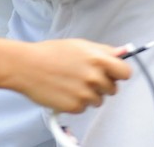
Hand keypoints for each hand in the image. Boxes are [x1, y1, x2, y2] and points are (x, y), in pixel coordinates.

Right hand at [12, 39, 130, 112]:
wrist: (27, 67)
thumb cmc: (52, 53)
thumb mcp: (81, 45)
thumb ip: (104, 50)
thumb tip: (123, 52)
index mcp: (99, 59)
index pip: (126, 73)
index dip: (119, 73)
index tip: (114, 73)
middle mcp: (94, 78)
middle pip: (113, 89)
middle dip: (103, 84)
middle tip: (86, 77)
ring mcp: (85, 94)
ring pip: (99, 100)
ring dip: (90, 95)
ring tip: (73, 83)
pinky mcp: (74, 107)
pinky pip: (84, 108)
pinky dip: (77, 103)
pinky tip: (65, 91)